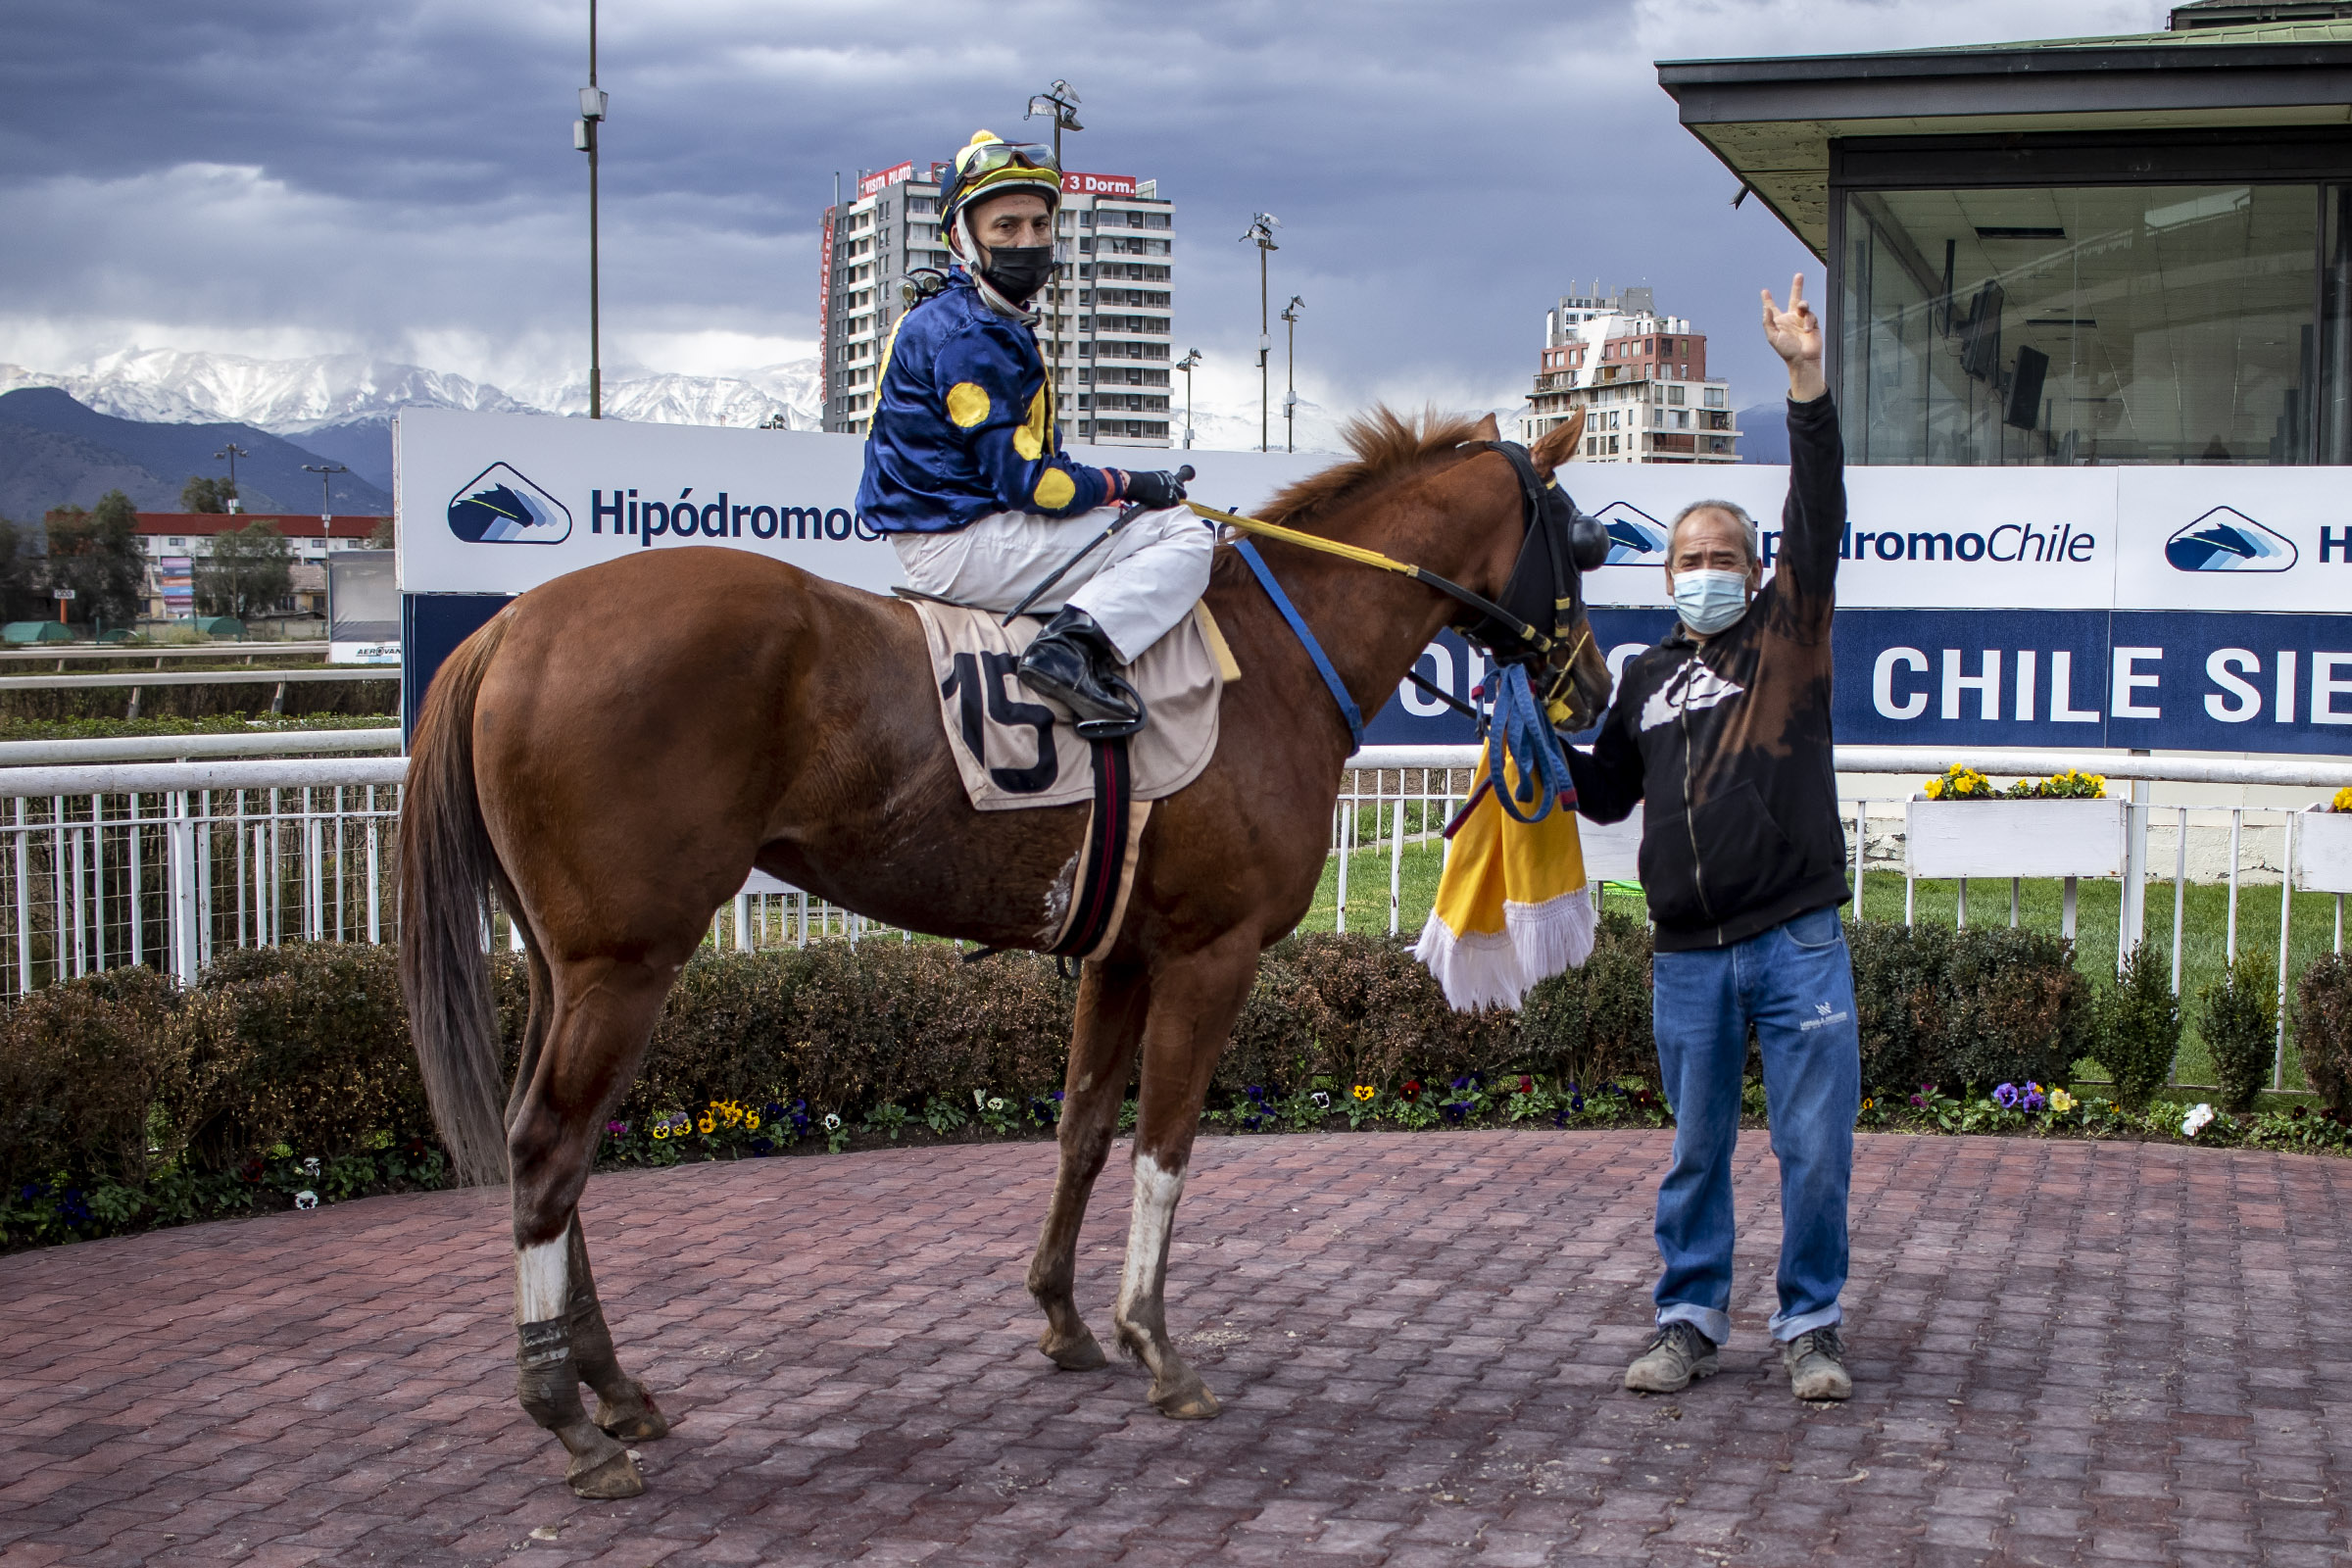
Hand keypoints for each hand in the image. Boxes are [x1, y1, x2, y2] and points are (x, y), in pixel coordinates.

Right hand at [1117, 469, 1188, 507]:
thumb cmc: (1137, 480)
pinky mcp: (1167, 500)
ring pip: (1178, 500)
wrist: (1134, 483)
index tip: (1174, 493)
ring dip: (1172, 504)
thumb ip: (1156, 483)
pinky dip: (1166, 508)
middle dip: (1179, 496)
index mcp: (1168, 475)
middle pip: (1182, 491)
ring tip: (1163, 506)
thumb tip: (1152, 488)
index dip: (1176, 490)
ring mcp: (1170, 492)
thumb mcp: (1150, 478)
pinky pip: (1171, 507)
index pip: (1179, 483)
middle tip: (1173, 501)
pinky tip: (1159, 508)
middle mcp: (1172, 482)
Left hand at [1762, 274, 1826, 400]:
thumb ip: (1768, 322)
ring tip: (1802, 308)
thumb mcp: (1773, 337)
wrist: (1803, 359)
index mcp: (1779, 322)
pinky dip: (1809, 321)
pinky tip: (1808, 330)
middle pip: (1794, 298)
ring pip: (1804, 305)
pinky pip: (1811, 316)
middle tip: (1799, 275)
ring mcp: (1803, 320)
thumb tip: (1766, 308)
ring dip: (1803, 304)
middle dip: (1797, 286)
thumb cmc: (1786, 350)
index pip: (1772, 308)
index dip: (1768, 300)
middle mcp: (1791, 319)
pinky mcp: (1813, 323)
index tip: (1764, 291)